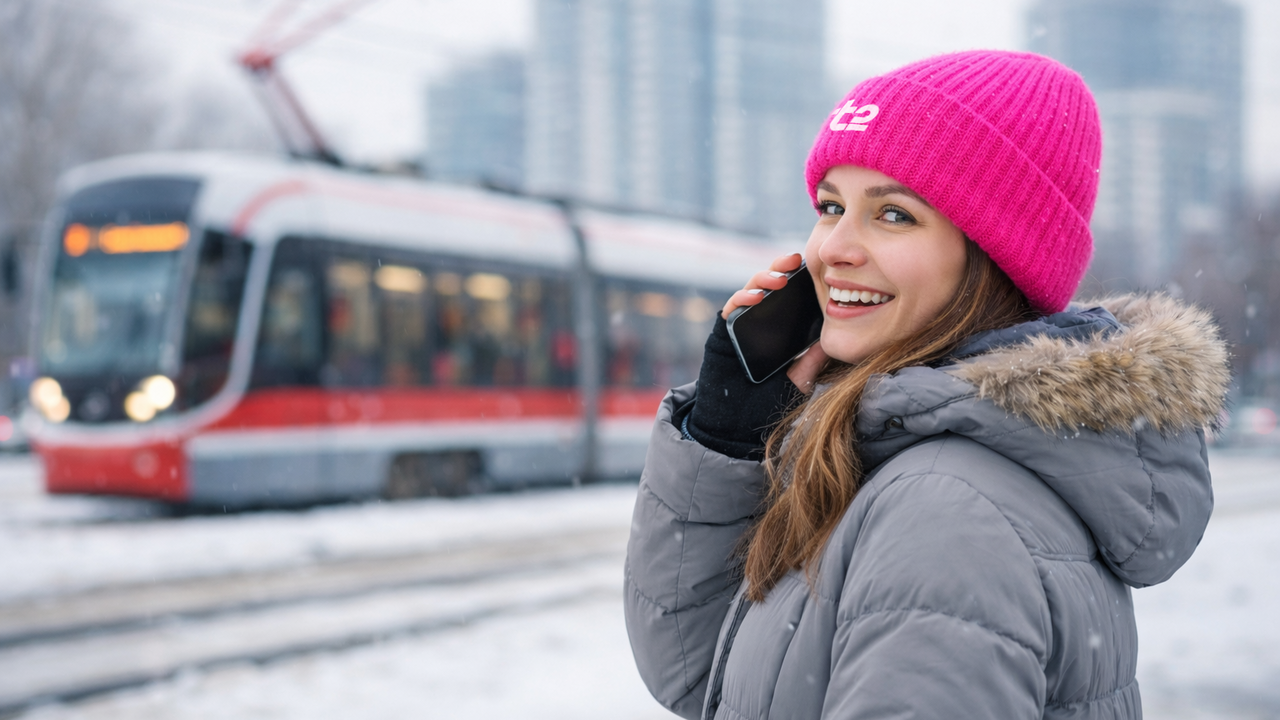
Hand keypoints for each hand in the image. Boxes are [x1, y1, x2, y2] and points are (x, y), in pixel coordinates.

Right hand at [721, 253, 828, 395]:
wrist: (735, 425)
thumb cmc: (766, 405)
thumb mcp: (798, 381)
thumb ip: (811, 361)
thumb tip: (831, 340)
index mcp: (779, 330)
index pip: (790, 297)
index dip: (801, 279)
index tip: (816, 267)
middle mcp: (759, 323)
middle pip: (770, 287)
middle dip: (781, 269)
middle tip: (794, 261)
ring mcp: (740, 326)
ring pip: (751, 292)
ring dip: (763, 279)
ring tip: (779, 278)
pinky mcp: (722, 333)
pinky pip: (731, 310)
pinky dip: (742, 299)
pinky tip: (757, 297)